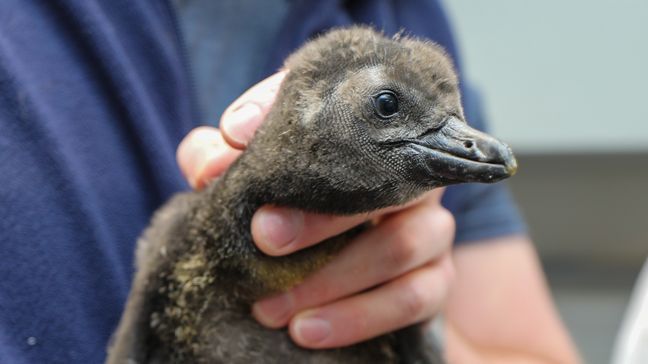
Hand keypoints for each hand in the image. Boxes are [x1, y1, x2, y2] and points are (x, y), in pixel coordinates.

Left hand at [176, 71, 455, 348]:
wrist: (347, 259)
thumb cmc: (294, 203)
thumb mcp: (254, 176)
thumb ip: (222, 158)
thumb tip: (208, 168)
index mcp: (372, 143)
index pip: (352, 119)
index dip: (303, 130)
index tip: (241, 149)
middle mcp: (410, 178)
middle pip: (384, 186)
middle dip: (321, 217)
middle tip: (262, 238)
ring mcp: (431, 229)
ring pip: (402, 247)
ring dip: (332, 280)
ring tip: (270, 308)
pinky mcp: (437, 279)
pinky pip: (414, 298)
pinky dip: (359, 317)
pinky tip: (308, 332)